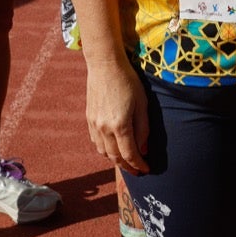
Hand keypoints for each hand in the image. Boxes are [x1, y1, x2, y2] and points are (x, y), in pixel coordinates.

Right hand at [86, 57, 149, 174]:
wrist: (105, 65)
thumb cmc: (128, 81)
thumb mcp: (142, 104)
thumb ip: (143, 129)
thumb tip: (143, 150)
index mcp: (120, 125)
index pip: (130, 154)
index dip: (139, 165)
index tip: (146, 170)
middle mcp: (104, 128)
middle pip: (115, 157)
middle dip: (127, 167)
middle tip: (137, 171)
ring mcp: (94, 124)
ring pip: (103, 152)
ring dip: (115, 160)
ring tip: (126, 161)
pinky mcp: (89, 118)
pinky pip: (96, 142)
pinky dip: (104, 150)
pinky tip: (112, 148)